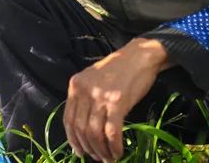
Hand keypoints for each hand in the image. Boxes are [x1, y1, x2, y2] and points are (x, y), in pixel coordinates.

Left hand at [63, 39, 167, 161]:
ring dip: (101, 151)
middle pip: (80, 128)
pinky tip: (117, 153)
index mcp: (76, 85)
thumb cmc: (118, 69)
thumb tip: (81, 130)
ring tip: (108, 158)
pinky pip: (112, 132)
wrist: (139, 56)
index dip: (73, 139)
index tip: (79, 152)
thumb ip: (85, 99)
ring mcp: (100, 97)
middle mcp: (84, 91)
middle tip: (97, 157)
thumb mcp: (93, 79)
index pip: (68, 118)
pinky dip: (114, 146)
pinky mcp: (117, 102)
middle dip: (88, 148)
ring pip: (95, 133)